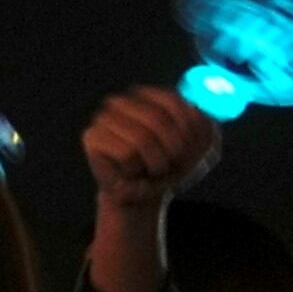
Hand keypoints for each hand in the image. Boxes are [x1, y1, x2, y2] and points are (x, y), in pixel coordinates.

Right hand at [81, 85, 218, 206]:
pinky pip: (126, 153)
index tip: (189, 147)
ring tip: (151, 168)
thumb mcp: (196, 144)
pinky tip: (130, 170)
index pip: (173, 102)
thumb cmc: (169, 167)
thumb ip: (200, 122)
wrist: (142, 194)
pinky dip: (136, 168)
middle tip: (170, 163)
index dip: (186, 129)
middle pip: (158, 119)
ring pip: (142, 138)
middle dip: (172, 149)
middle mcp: (124, 102)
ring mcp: (105, 117)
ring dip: (155, 162)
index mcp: (148, 96)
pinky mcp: (92, 137)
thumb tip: (196, 108)